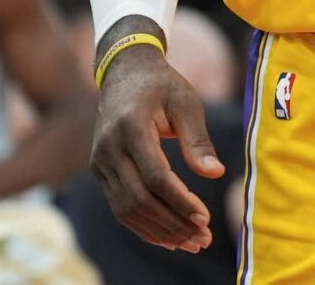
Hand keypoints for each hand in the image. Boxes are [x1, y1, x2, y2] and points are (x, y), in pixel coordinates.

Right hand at [89, 44, 223, 252]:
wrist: (125, 71)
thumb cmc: (162, 85)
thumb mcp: (186, 102)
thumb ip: (198, 139)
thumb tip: (216, 174)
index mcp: (131, 126)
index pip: (155, 176)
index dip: (180, 200)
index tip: (205, 217)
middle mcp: (109, 147)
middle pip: (139, 198)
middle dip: (172, 223)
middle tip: (202, 239)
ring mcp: (99, 161)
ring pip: (126, 209)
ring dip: (159, 231)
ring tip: (190, 243)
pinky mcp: (99, 170)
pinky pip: (119, 206)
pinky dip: (143, 226)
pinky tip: (168, 237)